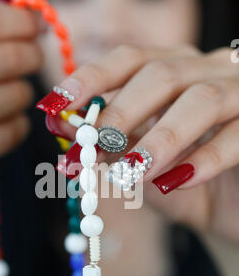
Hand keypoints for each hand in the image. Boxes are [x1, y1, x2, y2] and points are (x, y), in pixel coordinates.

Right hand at [0, 0, 41, 179]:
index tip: (35, 26)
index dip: (19, 22)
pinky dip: (17, 125)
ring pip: (9, 98)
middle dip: (30, 55)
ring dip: (23, 92)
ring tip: (17, 90)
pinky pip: (5, 135)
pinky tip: (10, 120)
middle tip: (34, 56)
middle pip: (2, 60)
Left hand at [57, 44, 238, 243]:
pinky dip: (203, 160)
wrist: (234, 216)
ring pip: (202, 99)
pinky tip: (175, 184)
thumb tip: (66, 138)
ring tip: (132, 171)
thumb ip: (112, 150)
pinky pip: (237, 135)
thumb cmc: (186, 186)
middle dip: (122, 111)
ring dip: (161, 138)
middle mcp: (211, 71)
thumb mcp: (142, 168)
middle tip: (93, 147)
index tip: (55, 106)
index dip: (91, 78)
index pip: (130, 59)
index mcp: (177, 70)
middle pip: (163, 73)